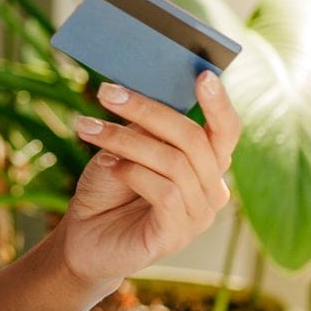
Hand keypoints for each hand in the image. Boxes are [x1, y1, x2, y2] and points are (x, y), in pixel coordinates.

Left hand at [56, 71, 241, 286]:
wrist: (84, 235)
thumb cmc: (109, 186)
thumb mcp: (127, 148)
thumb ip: (147, 127)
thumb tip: (151, 91)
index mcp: (206, 163)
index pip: (226, 130)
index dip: (219, 103)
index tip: (202, 74)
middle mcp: (211, 189)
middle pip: (192, 138)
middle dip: (147, 110)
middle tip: (106, 92)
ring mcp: (198, 215)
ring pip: (174, 163)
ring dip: (125, 139)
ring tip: (87, 128)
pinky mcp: (176, 235)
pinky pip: (166, 192)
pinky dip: (132, 171)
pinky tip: (106, 165)